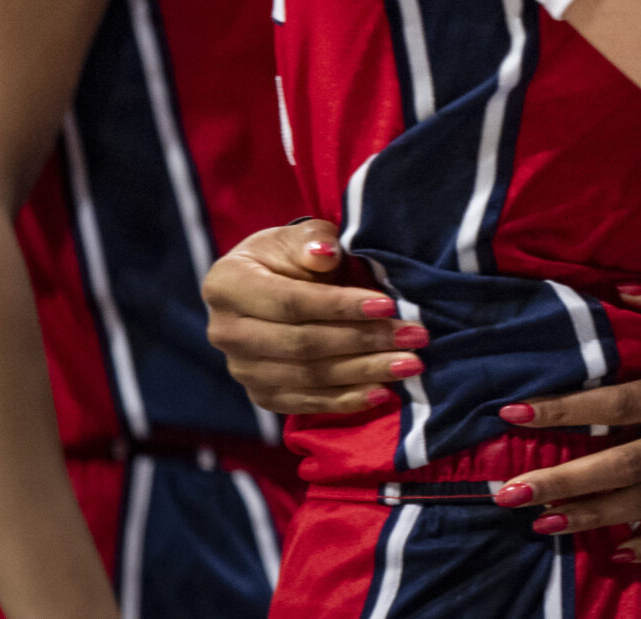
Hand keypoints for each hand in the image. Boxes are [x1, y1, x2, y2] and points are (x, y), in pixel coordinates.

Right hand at [201, 219, 423, 414]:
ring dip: (364, 373)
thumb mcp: (299, 237)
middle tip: (415, 337)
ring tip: (411, 365)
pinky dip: (346, 400)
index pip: (290, 301)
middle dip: (363, 341)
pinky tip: (383, 392)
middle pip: (302, 344)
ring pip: (308, 378)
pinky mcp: (260, 394)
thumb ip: (313, 241)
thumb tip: (325, 253)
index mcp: (227, 284)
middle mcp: (225, 331)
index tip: (388, 305)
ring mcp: (241, 368)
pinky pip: (305, 404)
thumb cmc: (292, 255)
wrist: (271, 285)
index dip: (340, 305)